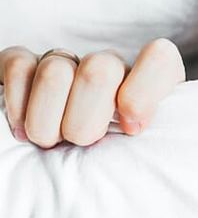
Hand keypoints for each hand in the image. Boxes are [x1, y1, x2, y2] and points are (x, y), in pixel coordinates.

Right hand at [0, 39, 184, 147]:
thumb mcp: (143, 153)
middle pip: (100, 71)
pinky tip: (23, 130)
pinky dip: (18, 105)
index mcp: (149, 81)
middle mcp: (110, 65)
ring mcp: (67, 61)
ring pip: (56, 72)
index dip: (143, 92)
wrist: (62, 159)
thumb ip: (152, 140)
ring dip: (48, 122)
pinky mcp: (26, 65)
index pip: (159, 58)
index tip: (131, 129)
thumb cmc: (115, 159)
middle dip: (85, 121)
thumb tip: (135, 130)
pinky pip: (18, 67)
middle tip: (82, 143)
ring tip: (51, 141)